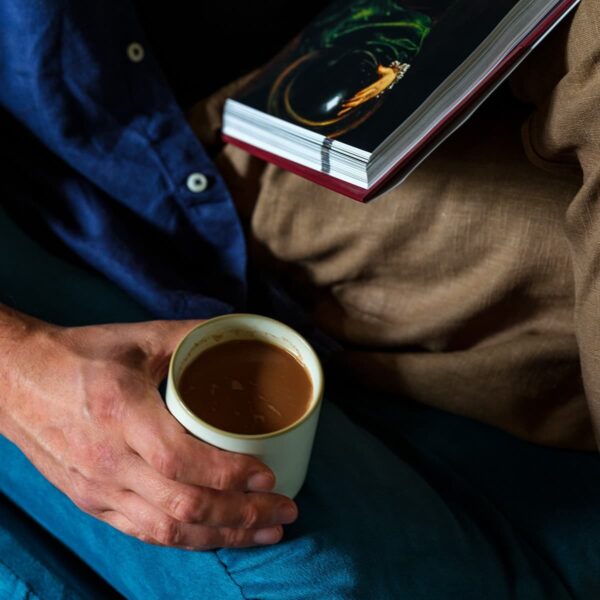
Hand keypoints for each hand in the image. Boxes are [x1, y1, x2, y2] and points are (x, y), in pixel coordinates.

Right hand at [0, 310, 297, 549]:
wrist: (17, 380)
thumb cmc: (81, 355)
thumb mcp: (140, 338)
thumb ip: (194, 337)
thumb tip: (244, 334)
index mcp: (121, 411)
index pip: (182, 461)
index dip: (231, 475)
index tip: (270, 476)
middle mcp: (107, 459)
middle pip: (183, 505)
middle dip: (242, 515)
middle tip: (285, 511)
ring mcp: (96, 488)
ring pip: (167, 529)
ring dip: (222, 537)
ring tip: (264, 534)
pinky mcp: (89, 502)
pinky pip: (144, 533)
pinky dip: (188, 540)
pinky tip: (218, 536)